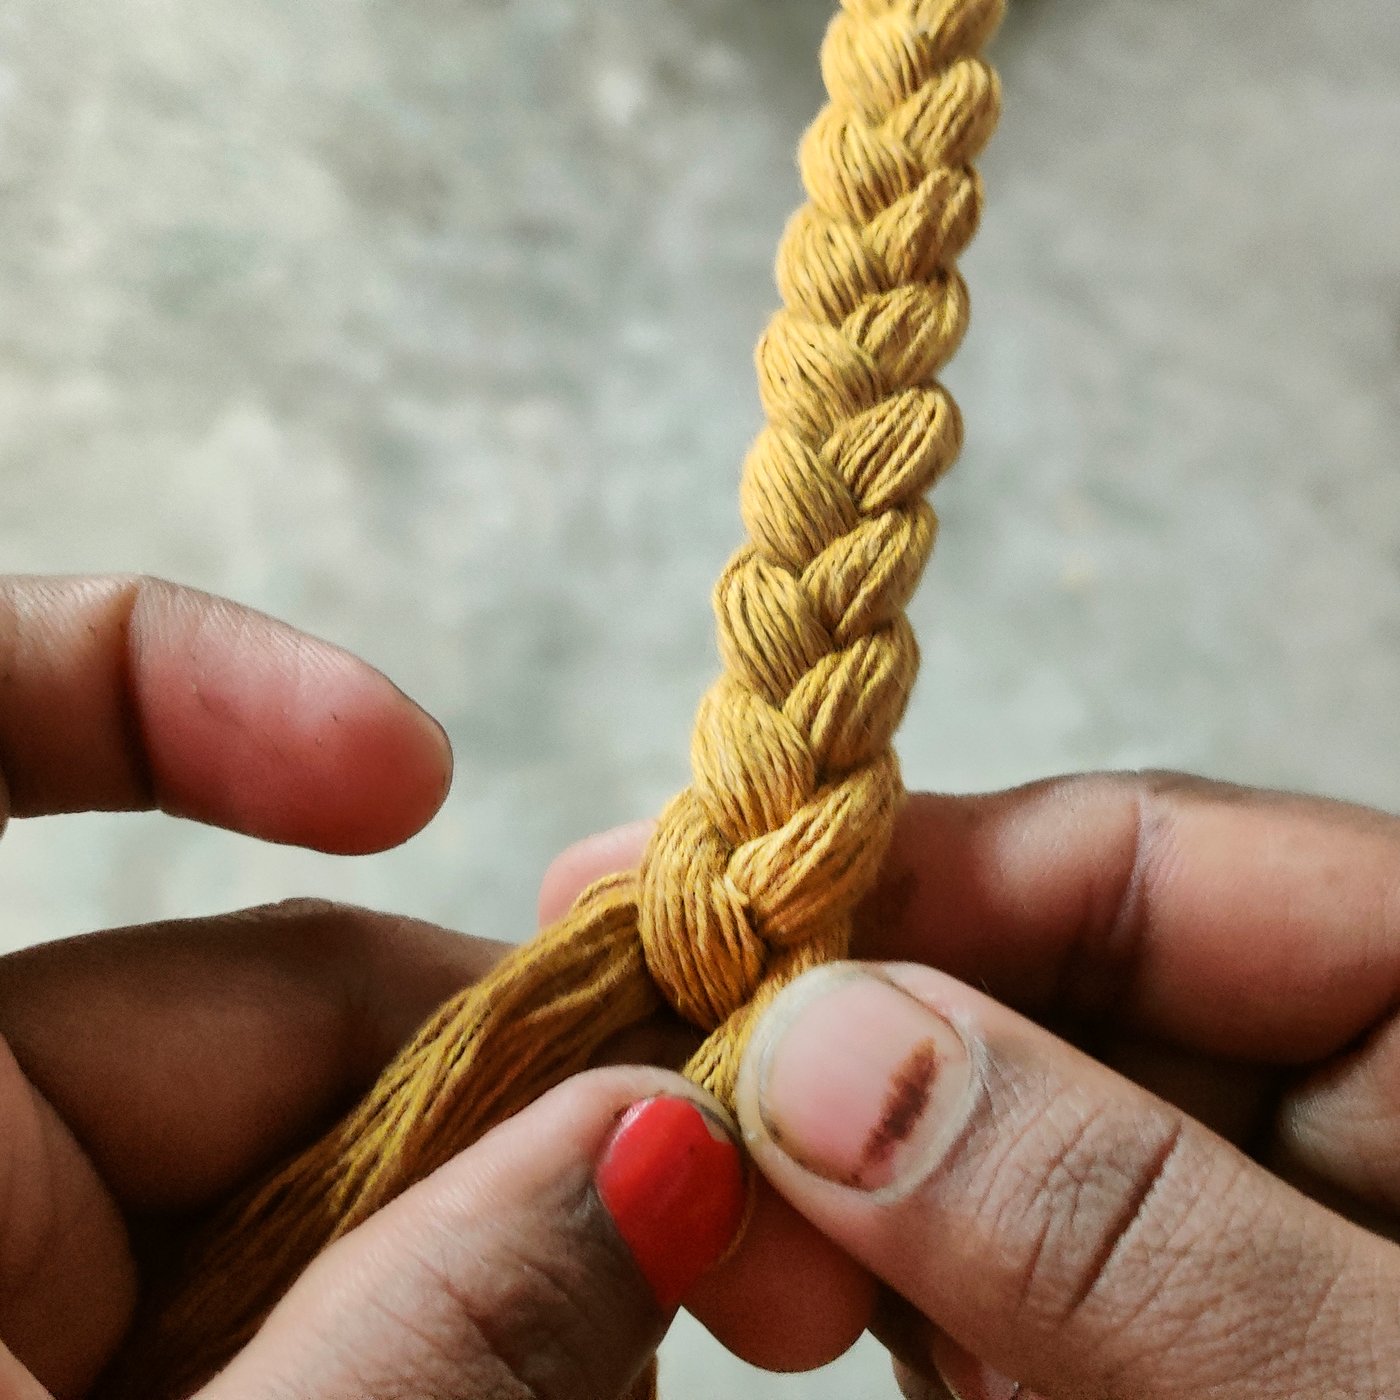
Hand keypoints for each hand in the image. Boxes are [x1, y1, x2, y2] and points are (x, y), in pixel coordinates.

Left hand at [0, 574, 750, 1399]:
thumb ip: (432, 1327)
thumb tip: (662, 1140)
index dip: (152, 680)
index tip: (407, 778)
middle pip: (251, 1001)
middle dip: (479, 1084)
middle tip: (691, 1198)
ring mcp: (27, 1279)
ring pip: (319, 1153)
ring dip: (495, 1232)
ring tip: (621, 1361)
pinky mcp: (113, 1365)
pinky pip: (306, 1273)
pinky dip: (446, 1313)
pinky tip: (546, 1387)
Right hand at [548, 775, 1399, 1397]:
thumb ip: (1113, 1225)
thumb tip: (814, 1051)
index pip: (1133, 857)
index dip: (901, 874)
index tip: (694, 911)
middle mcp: (1342, 1093)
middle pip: (1037, 993)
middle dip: (851, 1054)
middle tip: (659, 1104)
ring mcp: (1253, 1221)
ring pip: (997, 1144)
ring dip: (869, 1203)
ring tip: (756, 1260)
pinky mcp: (1188, 1331)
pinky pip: (1011, 1281)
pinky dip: (928, 1315)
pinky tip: (834, 1322)